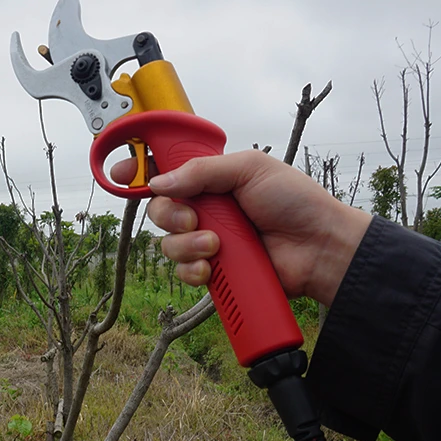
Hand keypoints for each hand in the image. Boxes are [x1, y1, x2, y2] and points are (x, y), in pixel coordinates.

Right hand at [110, 150, 370, 306]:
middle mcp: (207, 209)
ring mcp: (211, 241)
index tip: (120, 174)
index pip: (167, 172)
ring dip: (186, 245)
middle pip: (160, 210)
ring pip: (168, 244)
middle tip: (194, 218)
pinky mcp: (217, 272)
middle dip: (169, 214)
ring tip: (216, 245)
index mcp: (213, 179)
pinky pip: (185, 272)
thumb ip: (201, 171)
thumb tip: (158, 183)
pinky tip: (210, 268)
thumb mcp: (249, 168)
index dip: (140, 172)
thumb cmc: (294, 201)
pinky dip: (192, 270)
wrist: (319, 246)